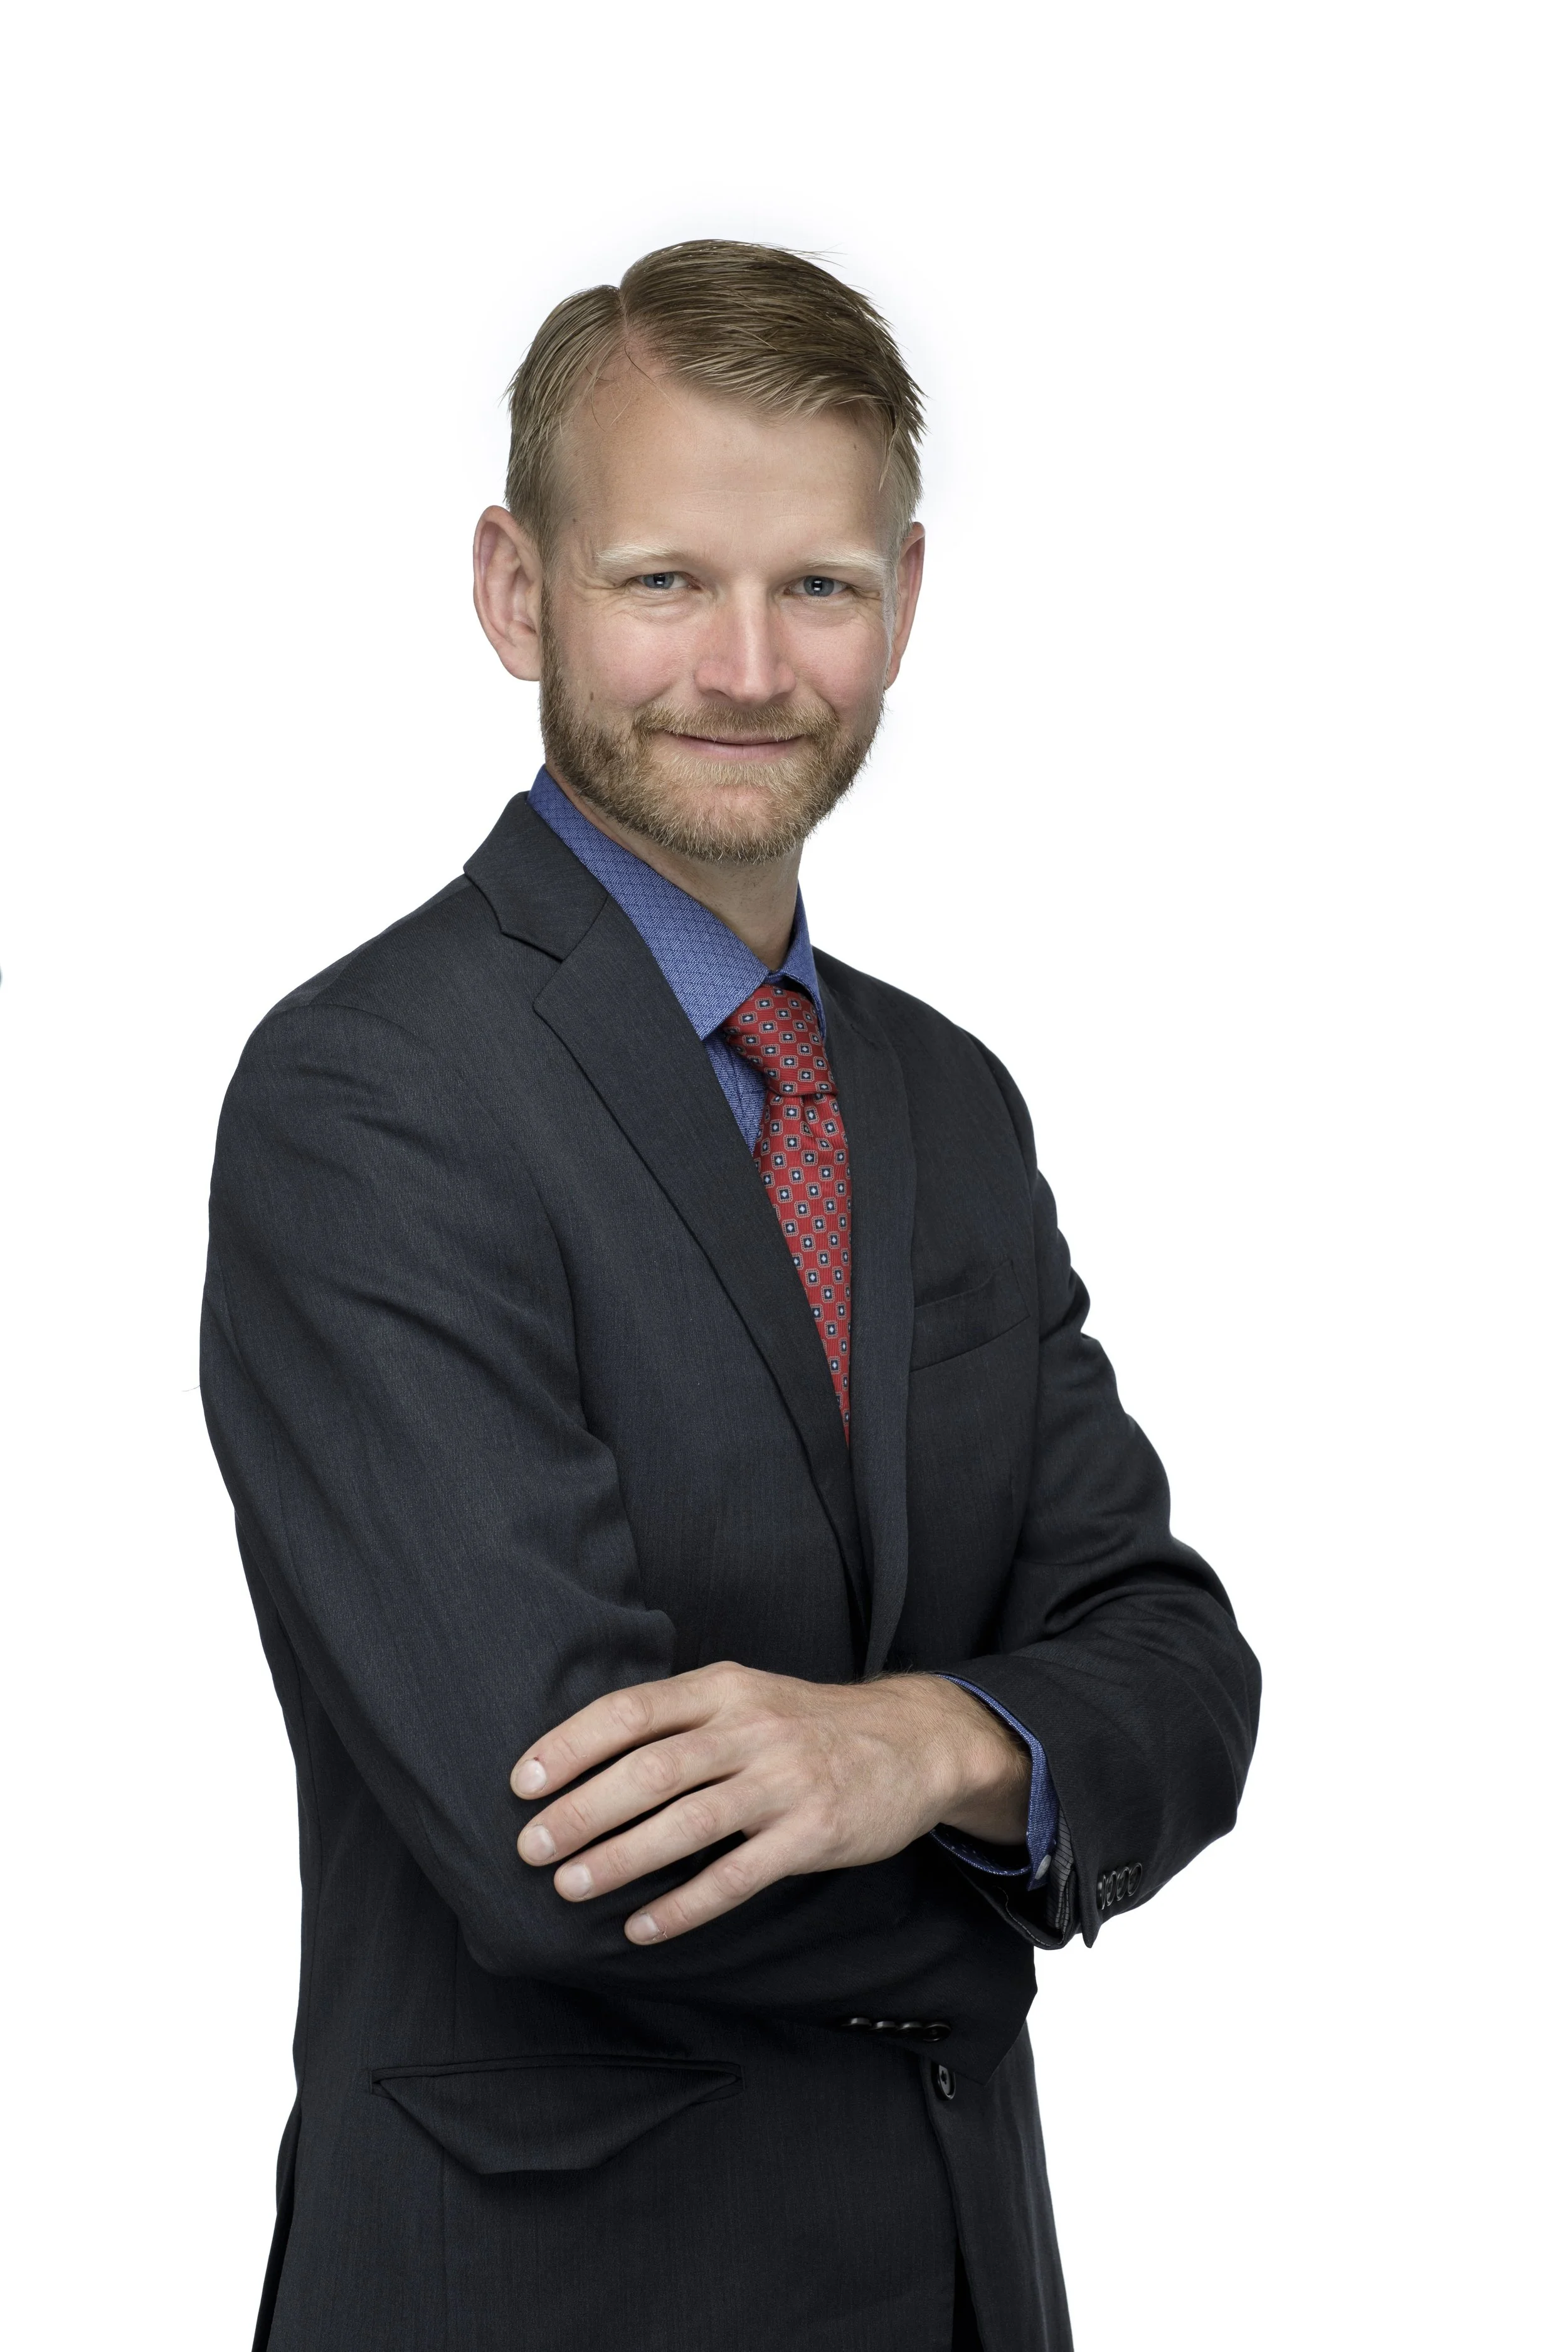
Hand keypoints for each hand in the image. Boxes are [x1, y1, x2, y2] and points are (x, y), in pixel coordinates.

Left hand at [511, 1664, 1029, 1944]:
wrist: (913, 1741)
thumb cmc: (806, 1724)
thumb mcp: (747, 1695)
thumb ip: (680, 1718)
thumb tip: (584, 1758)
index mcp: (725, 1689)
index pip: (632, 1711)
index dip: (571, 1746)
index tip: (523, 1783)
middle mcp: (751, 1728)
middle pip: (651, 1769)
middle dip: (582, 1810)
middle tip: (530, 1847)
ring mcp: (785, 1780)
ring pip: (689, 1822)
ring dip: (623, 1858)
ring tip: (571, 1887)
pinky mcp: (814, 1832)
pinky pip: (738, 1875)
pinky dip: (685, 1904)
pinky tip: (644, 1928)